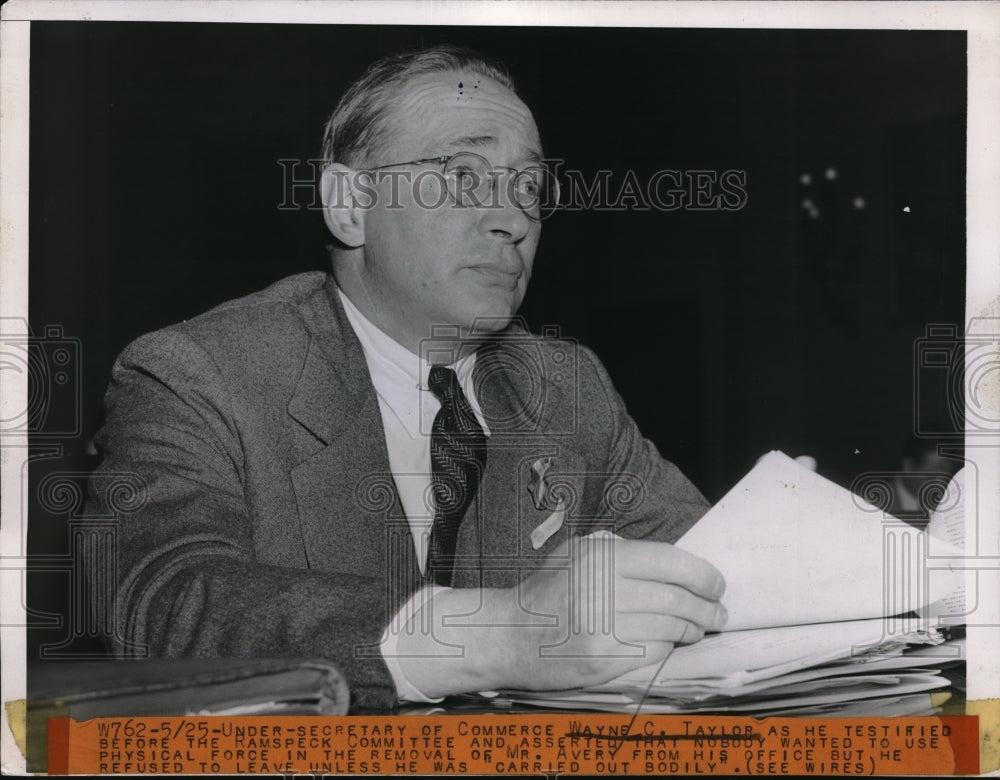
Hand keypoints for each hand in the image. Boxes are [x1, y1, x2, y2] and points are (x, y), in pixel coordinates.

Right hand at [489, 535, 727, 689]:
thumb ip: (618, 552)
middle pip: (676, 597)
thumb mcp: (575, 554)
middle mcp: (604, 589)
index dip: (702, 574)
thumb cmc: (546, 591)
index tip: (716, 583)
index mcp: (601, 557)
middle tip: (719, 612)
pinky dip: (668, 647)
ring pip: (670, 627)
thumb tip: (671, 562)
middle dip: (707, 606)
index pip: (668, 561)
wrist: (508, 636)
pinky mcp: (602, 661)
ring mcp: (603, 628)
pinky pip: (652, 652)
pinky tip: (670, 643)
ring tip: (700, 628)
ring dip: (693, 628)